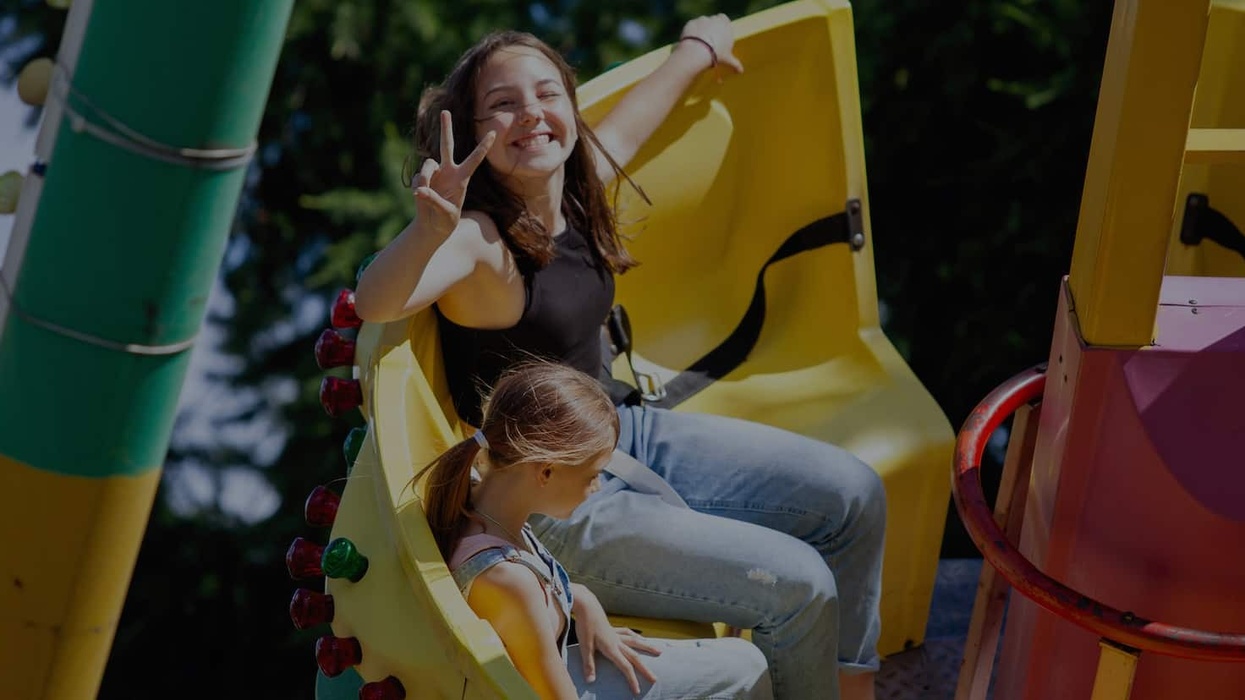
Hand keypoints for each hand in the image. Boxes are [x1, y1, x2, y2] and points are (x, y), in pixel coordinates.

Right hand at [413, 110, 496, 237]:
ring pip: (427, 164)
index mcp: (462, 178)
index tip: (493, 132)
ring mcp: (435, 173)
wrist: (433, 226)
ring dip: (424, 177)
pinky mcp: (422, 178)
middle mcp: (449, 171)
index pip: (475, 159)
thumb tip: (420, 190)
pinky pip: (417, 178)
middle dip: (445, 128)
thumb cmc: (446, 221)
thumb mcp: (446, 213)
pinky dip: (417, 187)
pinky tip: (418, 197)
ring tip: (422, 192)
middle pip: (447, 145)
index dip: (483, 146)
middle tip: (445, 111)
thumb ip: (434, 201)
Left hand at [572, 590, 659, 693]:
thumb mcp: (584, 647)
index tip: (637, 691)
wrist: (586, 605)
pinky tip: (638, 637)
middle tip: (654, 679)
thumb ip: (589, 664)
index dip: (632, 679)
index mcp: (611, 648)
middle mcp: (617, 641)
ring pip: (635, 642)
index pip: (625, 666)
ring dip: (647, 648)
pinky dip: (635, 636)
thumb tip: (591, 681)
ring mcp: (616, 634)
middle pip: (634, 657)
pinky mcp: (612, 628)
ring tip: (658, 651)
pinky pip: (627, 633)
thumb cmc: (585, 625)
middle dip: (644, 669)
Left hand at [679, 14, 743, 73]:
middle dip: (712, 28)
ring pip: (702, 23)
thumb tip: (741, 71)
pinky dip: (691, 32)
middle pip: (713, 20)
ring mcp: (702, 20)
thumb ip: (735, 63)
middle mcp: (714, 19)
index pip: (725, 20)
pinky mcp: (691, 23)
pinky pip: (692, 27)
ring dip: (701, 30)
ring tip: (700, 43)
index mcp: (726, 24)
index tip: (720, 36)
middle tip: (710, 41)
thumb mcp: (727, 59)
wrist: (698, 51)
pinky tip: (691, 42)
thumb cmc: (716, 54)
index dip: (722, 27)